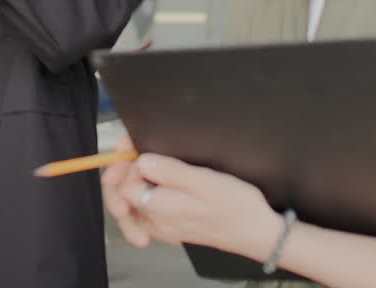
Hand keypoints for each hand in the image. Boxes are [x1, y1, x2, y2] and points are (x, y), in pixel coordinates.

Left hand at [102, 135, 282, 260]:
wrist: (256, 232)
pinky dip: (138, 202)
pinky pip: (144, 217)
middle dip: (120, 174)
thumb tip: (141, 160)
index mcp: (160, 209)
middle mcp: (156, 222)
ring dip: (127, 186)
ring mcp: (162, 228)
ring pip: (130, 207)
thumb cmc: (236, 206)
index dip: (126, 162)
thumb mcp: (205, 180)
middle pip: (121, 198)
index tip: (135, 144)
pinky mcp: (172, 229)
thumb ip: (170, 171)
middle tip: (129, 150)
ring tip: (133, 165)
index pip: (123, 185)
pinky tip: (147, 188)